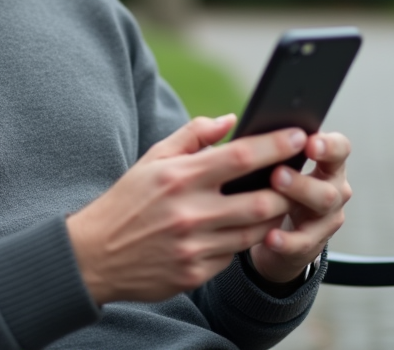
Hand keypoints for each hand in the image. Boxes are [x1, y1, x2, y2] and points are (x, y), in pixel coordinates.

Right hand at [66, 115, 311, 304]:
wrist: (94, 255)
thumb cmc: (127, 201)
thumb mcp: (152, 159)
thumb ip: (192, 136)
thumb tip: (230, 120)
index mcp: (180, 178)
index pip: (241, 157)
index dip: (276, 145)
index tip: (299, 135)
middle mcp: (190, 212)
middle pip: (261, 200)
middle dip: (286, 188)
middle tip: (296, 177)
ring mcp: (194, 246)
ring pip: (255, 232)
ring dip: (271, 216)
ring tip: (275, 201)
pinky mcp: (195, 273)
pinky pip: (233, 255)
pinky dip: (240, 241)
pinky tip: (236, 229)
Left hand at [248, 132, 351, 284]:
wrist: (275, 234)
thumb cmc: (273, 188)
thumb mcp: (275, 164)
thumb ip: (268, 146)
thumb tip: (237, 123)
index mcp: (327, 163)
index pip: (340, 148)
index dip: (328, 145)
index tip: (308, 141)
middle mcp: (334, 188)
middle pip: (330, 183)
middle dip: (303, 178)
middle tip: (277, 172)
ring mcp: (327, 217)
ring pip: (321, 208)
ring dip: (296, 200)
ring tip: (268, 199)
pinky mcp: (312, 243)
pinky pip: (303, 243)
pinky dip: (286, 240)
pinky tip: (269, 236)